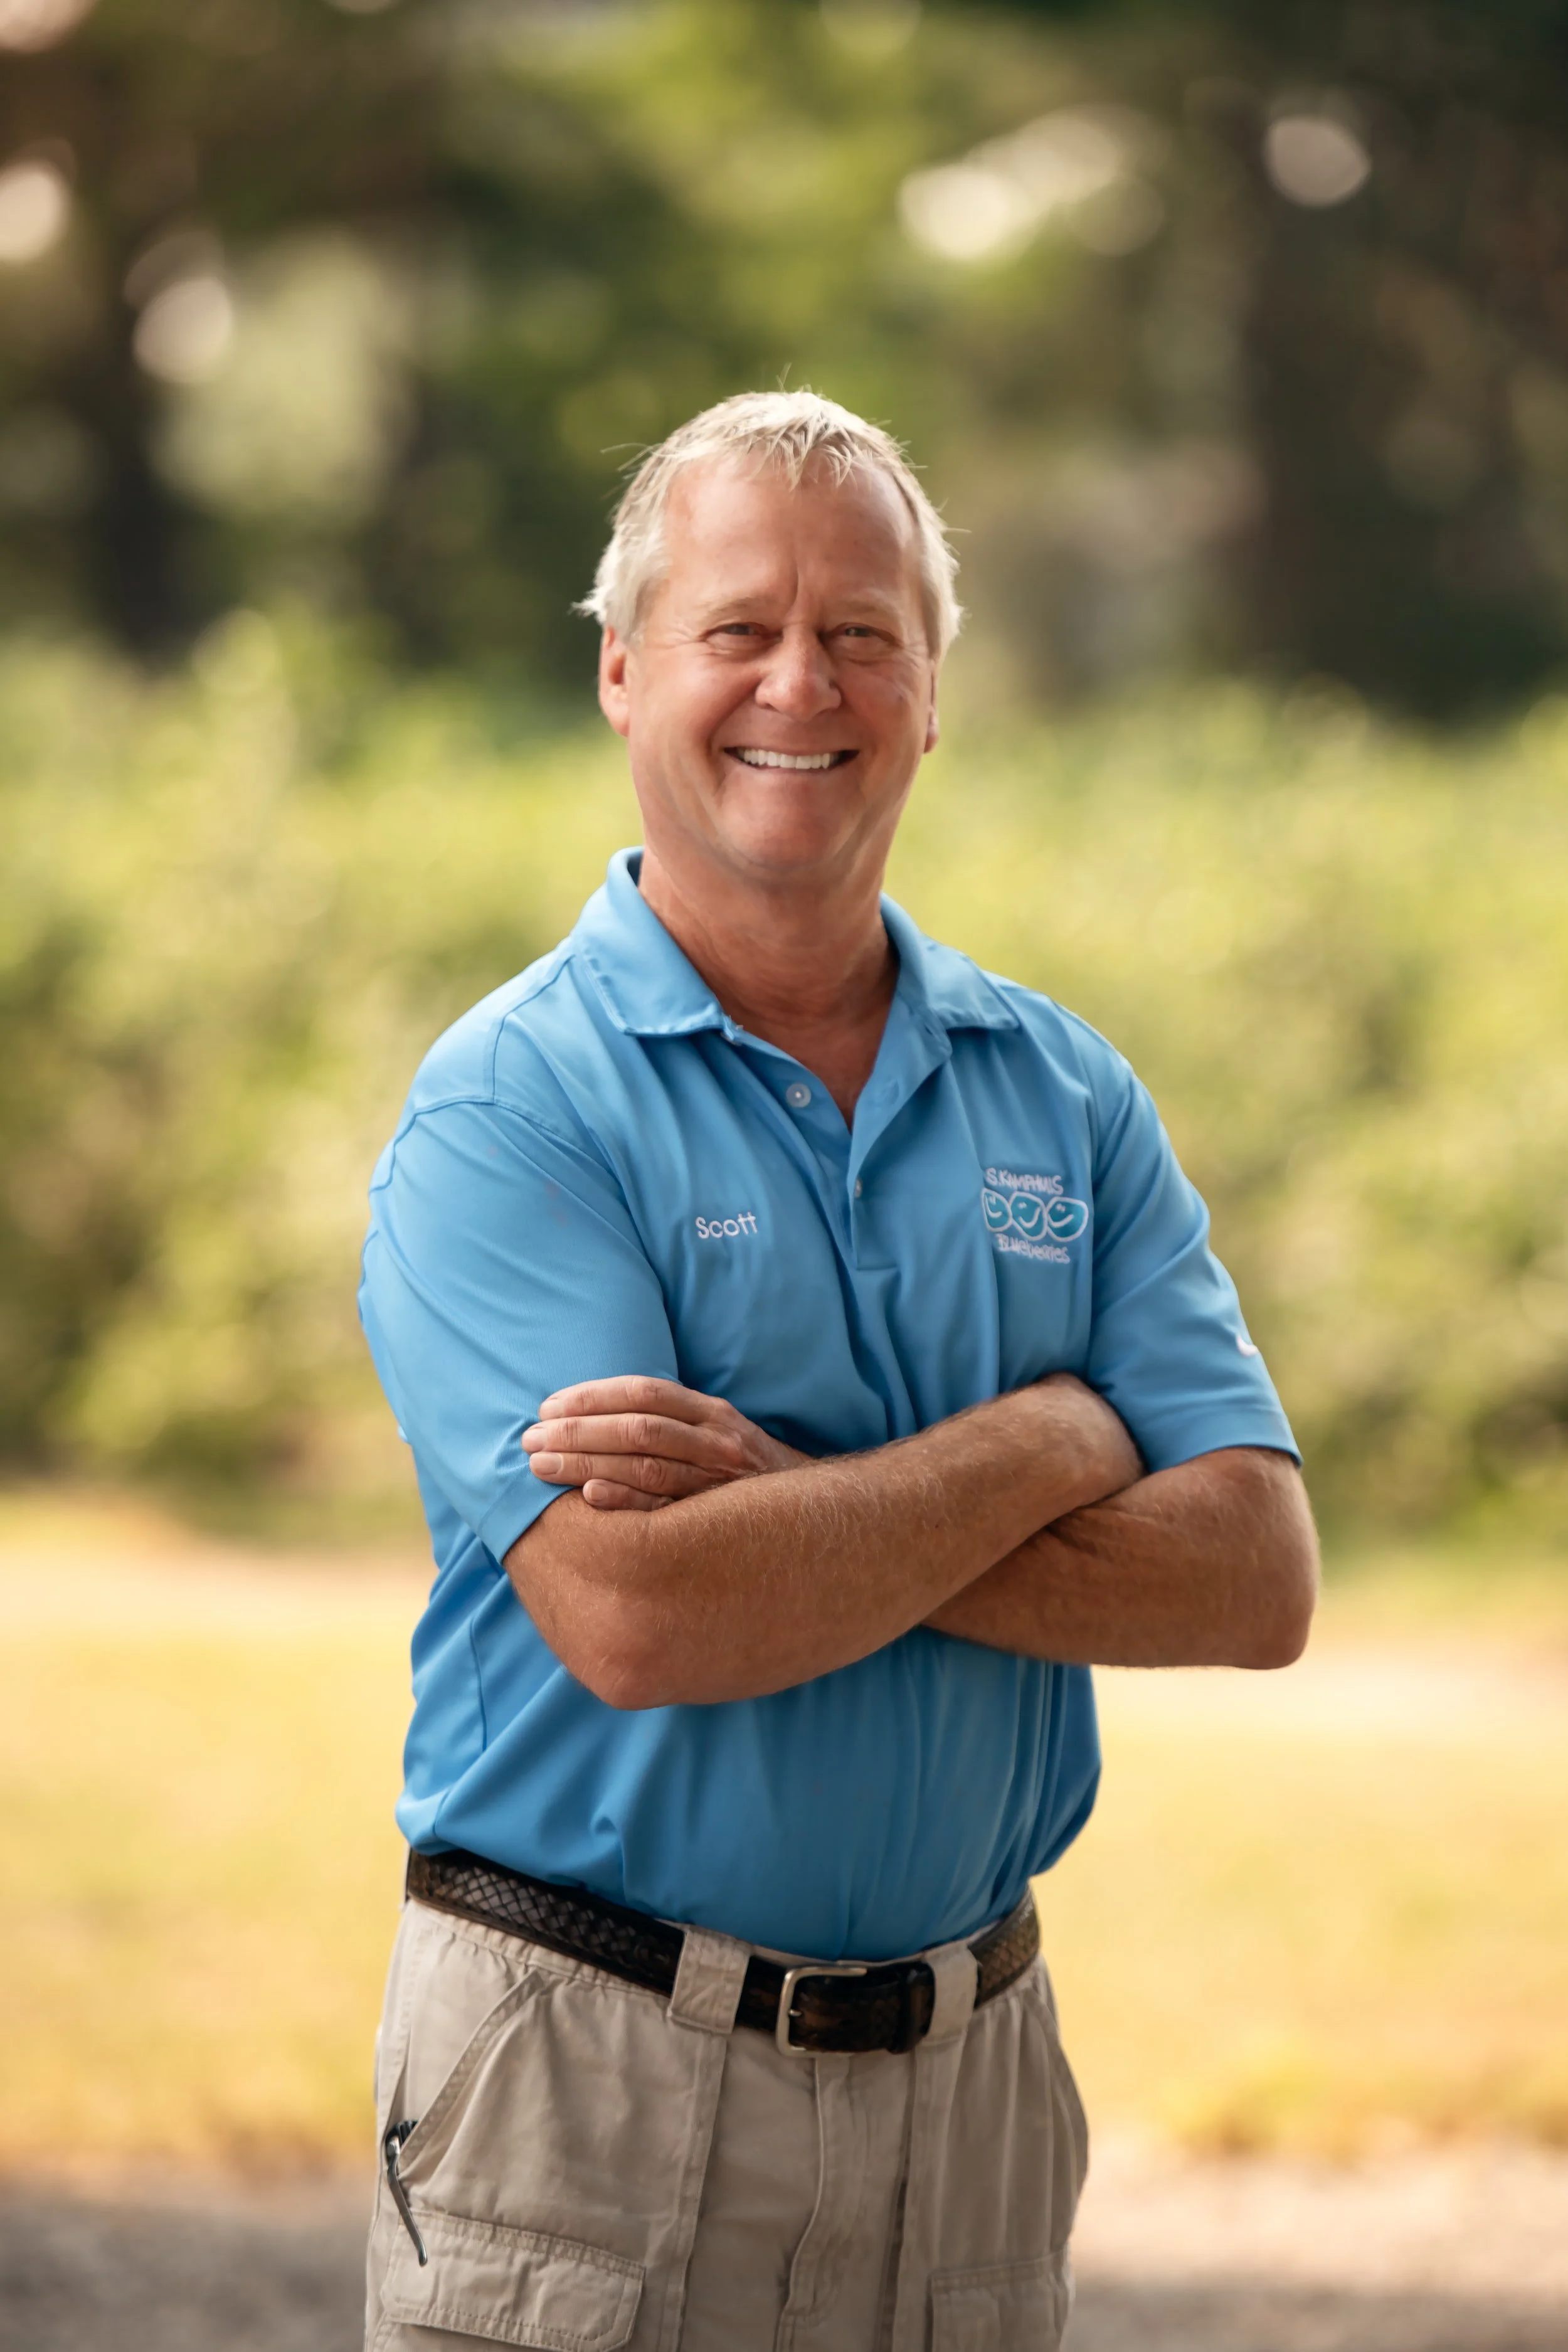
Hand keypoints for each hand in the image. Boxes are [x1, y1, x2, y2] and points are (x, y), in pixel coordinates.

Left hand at [523, 1375, 810, 1511]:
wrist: (815, 1523)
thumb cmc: (746, 1480)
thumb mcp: (718, 1438)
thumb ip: (671, 1425)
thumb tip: (593, 1418)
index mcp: (713, 1415)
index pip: (644, 1393)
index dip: (592, 1396)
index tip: (548, 1406)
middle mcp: (719, 1442)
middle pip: (637, 1429)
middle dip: (578, 1432)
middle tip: (530, 1440)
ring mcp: (722, 1483)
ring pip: (646, 1466)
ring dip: (587, 1465)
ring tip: (541, 1468)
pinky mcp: (720, 1523)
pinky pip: (667, 1511)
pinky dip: (627, 1502)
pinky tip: (590, 1499)